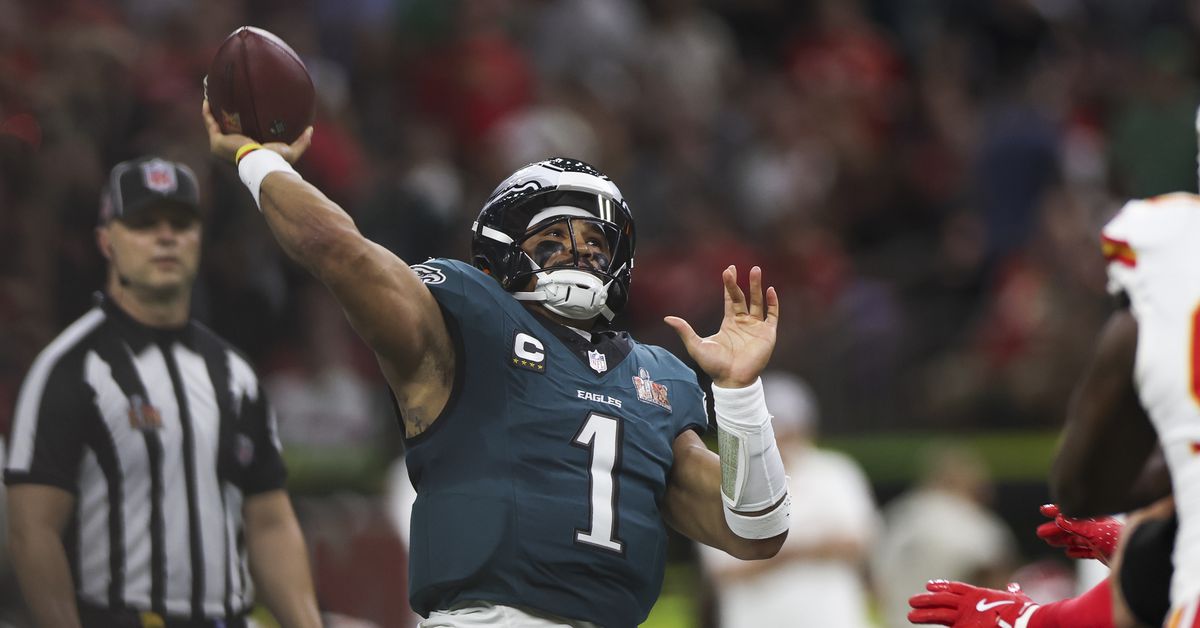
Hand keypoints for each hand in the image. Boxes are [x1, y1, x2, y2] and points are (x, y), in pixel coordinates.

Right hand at [202, 100, 312, 164]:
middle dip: (226, 115)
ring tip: (214, 96)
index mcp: (248, 149)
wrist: (262, 163)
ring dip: (214, 111)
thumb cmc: (275, 160)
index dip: (241, 124)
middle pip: (227, 129)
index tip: (244, 111)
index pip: (243, 136)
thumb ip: (302, 141)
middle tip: (228, 100)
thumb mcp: (291, 150)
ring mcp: (223, 145)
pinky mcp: (217, 141)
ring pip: (215, 125)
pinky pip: (209, 123)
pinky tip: (208, 100)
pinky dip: (207, 112)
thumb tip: (311, 129)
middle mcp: (233, 148)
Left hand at [664, 265, 777, 387]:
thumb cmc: (714, 366)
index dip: (729, 285)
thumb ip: (684, 330)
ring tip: (756, 270)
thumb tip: (667, 318)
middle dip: (740, 282)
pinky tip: (770, 290)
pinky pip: (772, 315)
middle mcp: (743, 322)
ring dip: (757, 286)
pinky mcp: (767, 334)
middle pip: (743, 297)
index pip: (731, 299)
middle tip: (736, 267)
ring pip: (758, 302)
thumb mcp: (696, 345)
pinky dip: (772, 303)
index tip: (728, 270)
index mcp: (729, 323)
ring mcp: (756, 327)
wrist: (732, 380)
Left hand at [908, 580, 1038, 626]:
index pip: (955, 588)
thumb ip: (1013, 592)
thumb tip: (1013, 586)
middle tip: (912, 601)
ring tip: (910, 616)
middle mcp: (969, 604)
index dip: (942, 587)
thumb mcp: (1019, 599)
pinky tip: (924, 625)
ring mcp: (966, 617)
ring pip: (939, 613)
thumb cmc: (1026, 613)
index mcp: (980, 594)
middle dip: (926, 601)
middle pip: (942, 600)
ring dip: (924, 614)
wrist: (1027, 623)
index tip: (928, 585)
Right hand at [1035, 503, 1120, 564]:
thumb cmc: (1117, 541)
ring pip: (1076, 539)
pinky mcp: (1103, 554)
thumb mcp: (1094, 532)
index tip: (1043, 511)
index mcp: (1095, 519)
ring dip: (1062, 540)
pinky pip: (1086, 552)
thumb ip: (1076, 526)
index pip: (1072, 513)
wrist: (1136, 559)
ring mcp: (1100, 541)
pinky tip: (1069, 553)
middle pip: (1071, 527)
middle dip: (1055, 529)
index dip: (1057, 511)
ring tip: (1049, 542)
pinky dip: (1077, 551)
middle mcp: (1097, 528)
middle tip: (1040, 532)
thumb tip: (1059, 518)